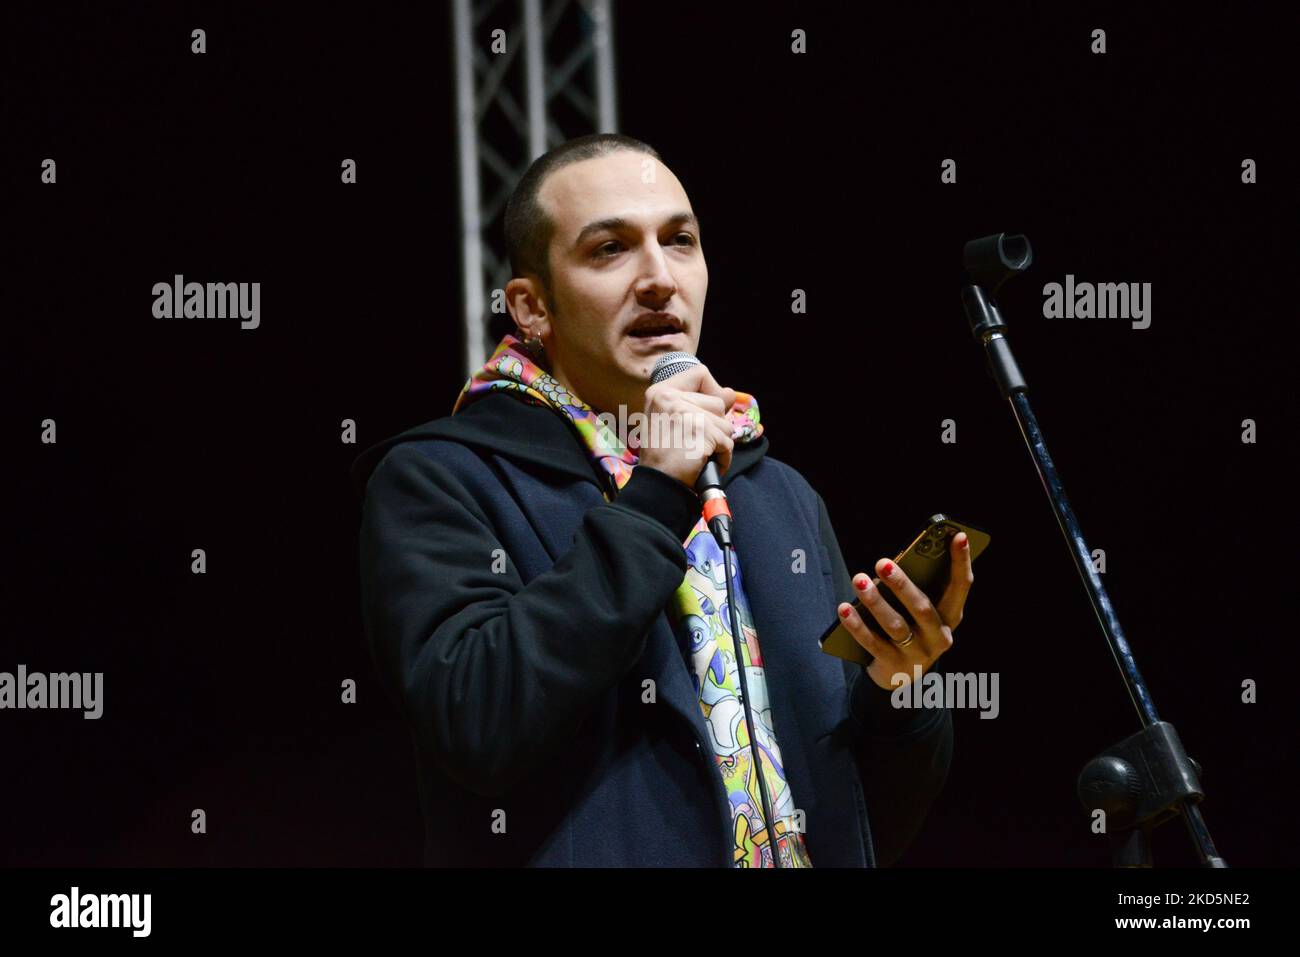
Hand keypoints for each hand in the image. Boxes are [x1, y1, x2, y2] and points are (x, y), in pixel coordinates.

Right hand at [637, 362, 736, 487]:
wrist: (657, 485)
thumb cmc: (662, 457)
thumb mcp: (672, 421)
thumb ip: (698, 403)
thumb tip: (730, 393)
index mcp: (660, 392)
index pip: (700, 374)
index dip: (711, 391)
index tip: (705, 411)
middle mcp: (670, 398)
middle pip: (718, 401)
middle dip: (714, 425)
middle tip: (693, 441)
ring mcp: (687, 414)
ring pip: (726, 423)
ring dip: (718, 442)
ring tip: (697, 453)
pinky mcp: (702, 432)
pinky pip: (728, 442)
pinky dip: (722, 457)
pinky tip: (704, 462)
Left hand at [836, 532, 974, 690]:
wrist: (901, 678)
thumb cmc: (912, 629)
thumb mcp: (920, 612)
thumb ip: (915, 590)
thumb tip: (888, 568)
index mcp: (951, 617)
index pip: (961, 586)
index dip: (961, 561)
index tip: (957, 535)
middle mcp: (939, 637)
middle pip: (921, 607)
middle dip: (901, 584)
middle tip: (881, 562)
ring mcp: (917, 655)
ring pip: (895, 626)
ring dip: (874, 601)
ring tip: (859, 579)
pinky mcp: (893, 666)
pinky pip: (871, 643)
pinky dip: (856, 625)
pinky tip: (844, 608)